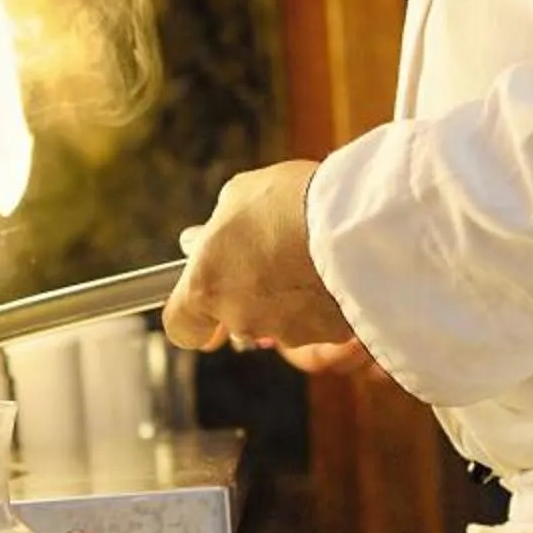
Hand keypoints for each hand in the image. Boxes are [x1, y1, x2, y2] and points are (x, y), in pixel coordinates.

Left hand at [163, 161, 355, 354]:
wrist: (353, 219)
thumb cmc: (288, 201)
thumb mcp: (237, 197)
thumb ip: (214, 230)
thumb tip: (197, 242)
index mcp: (206, 286)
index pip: (180, 328)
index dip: (192, 318)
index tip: (205, 301)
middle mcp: (240, 319)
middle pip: (236, 320)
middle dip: (250, 296)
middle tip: (272, 255)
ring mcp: (285, 332)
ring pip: (280, 322)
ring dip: (289, 298)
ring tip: (309, 254)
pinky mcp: (327, 334)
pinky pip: (318, 321)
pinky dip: (323, 303)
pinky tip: (335, 269)